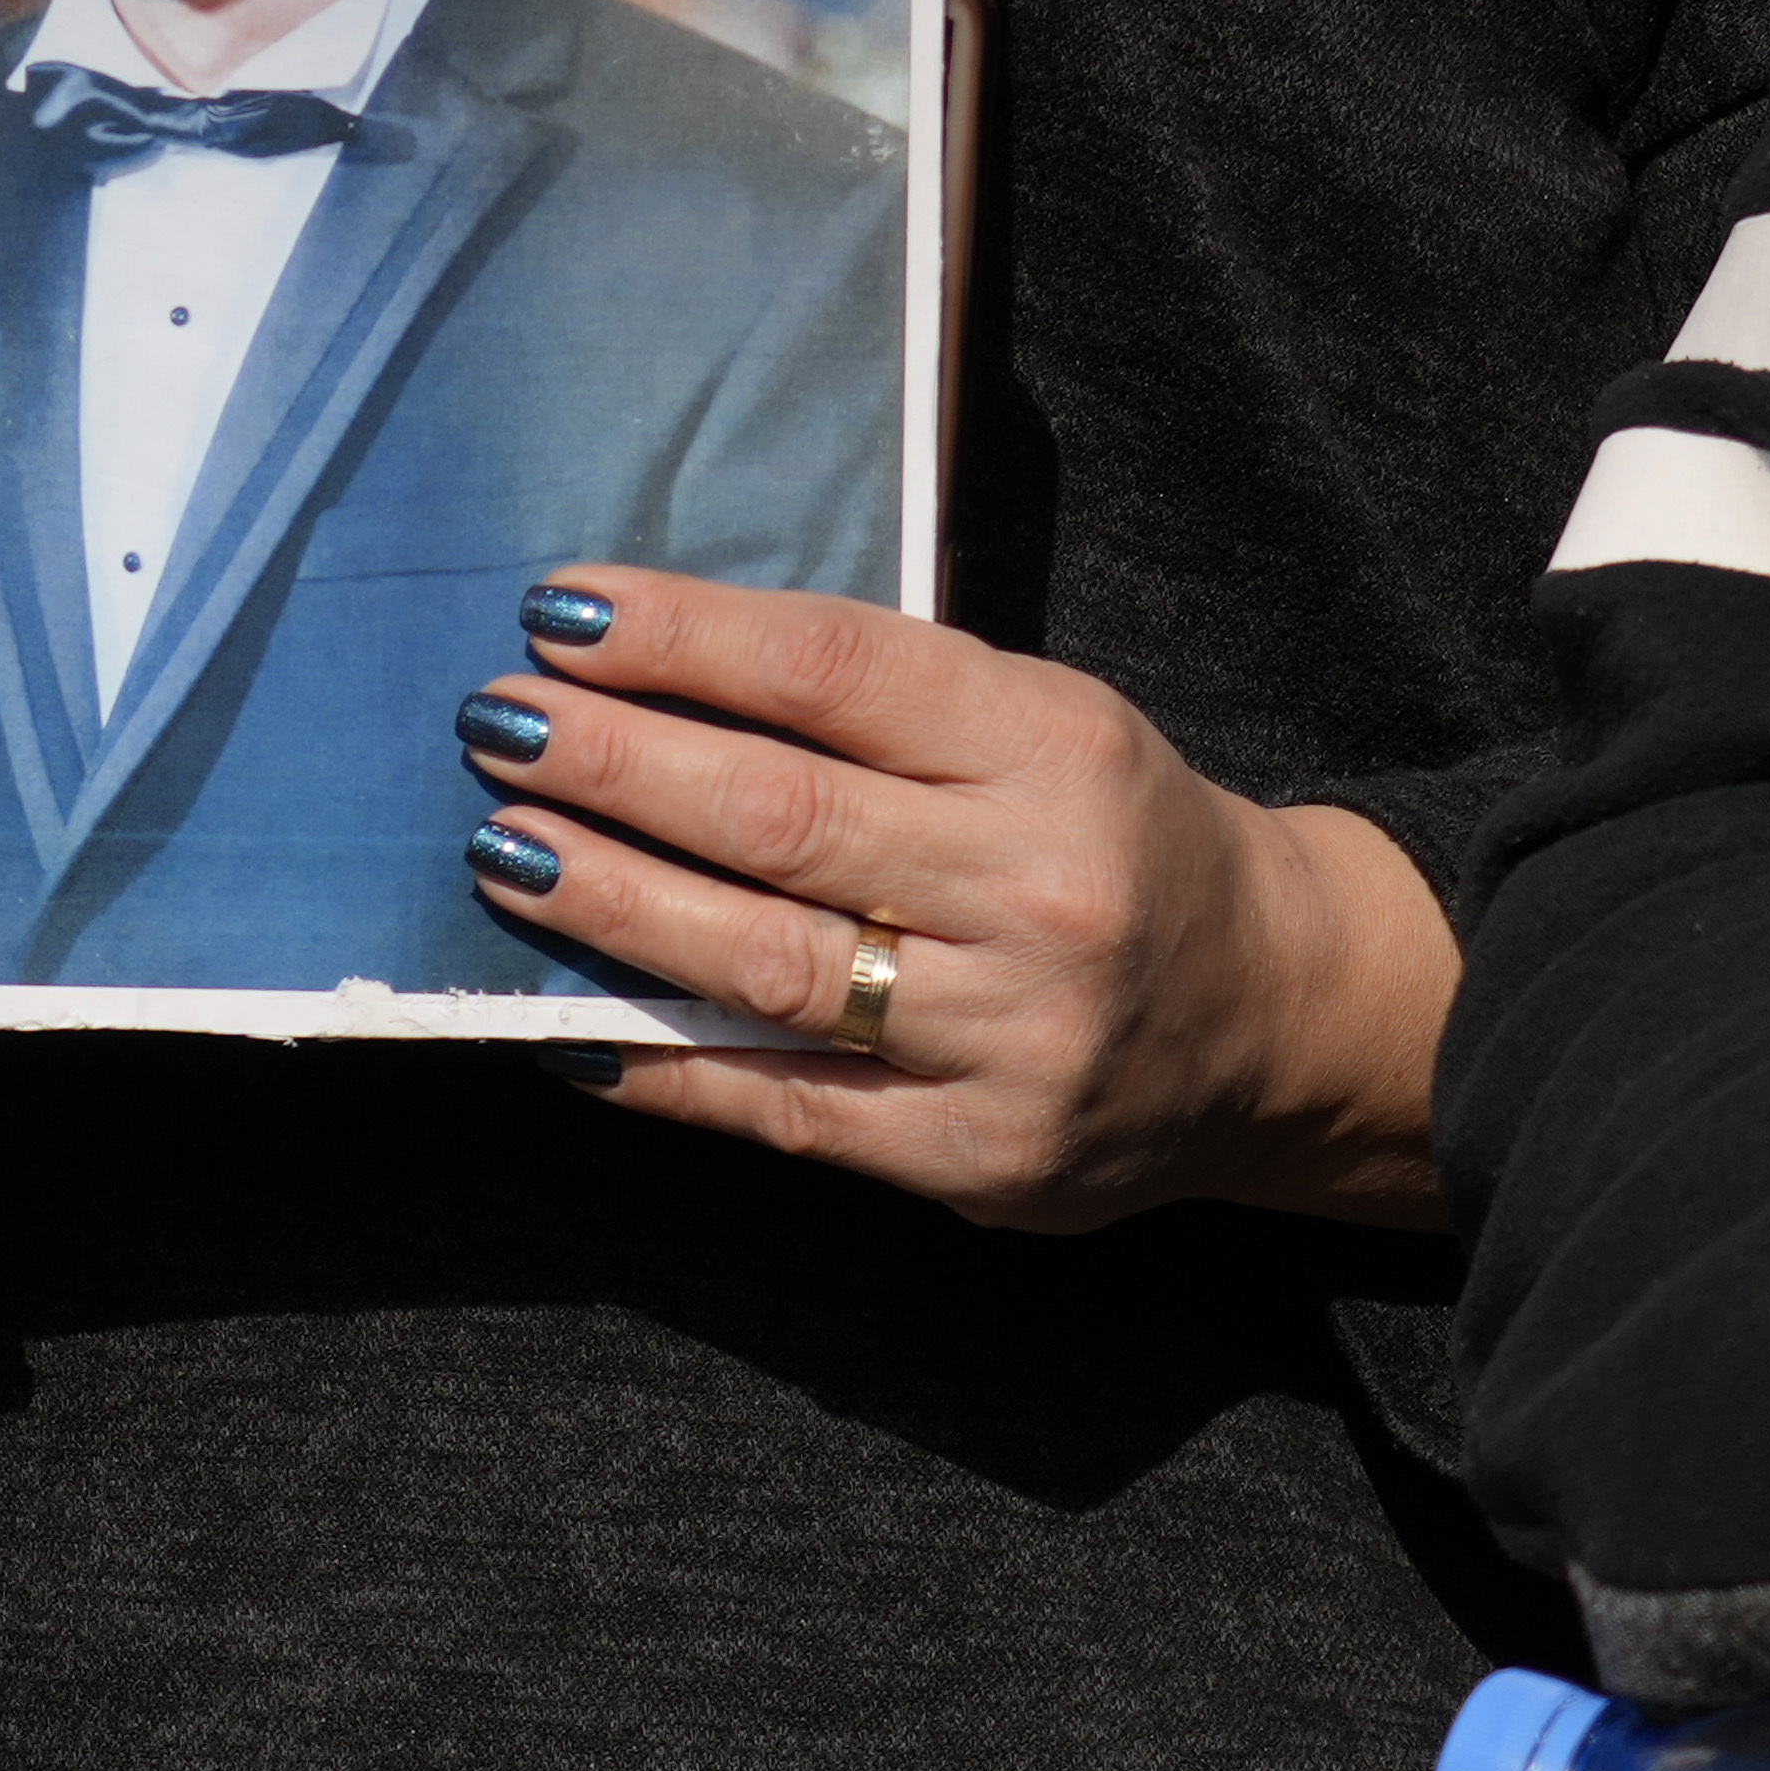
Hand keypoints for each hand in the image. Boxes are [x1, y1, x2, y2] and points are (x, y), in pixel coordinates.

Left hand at [447, 569, 1446, 1230]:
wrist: (1272, 1016)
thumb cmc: (1111, 835)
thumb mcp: (1043, 719)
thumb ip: (878, 702)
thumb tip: (650, 672)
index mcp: (1056, 748)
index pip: (838, 673)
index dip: (688, 638)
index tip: (559, 614)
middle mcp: (1039, 891)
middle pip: (785, 817)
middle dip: (618, 766)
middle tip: (497, 727)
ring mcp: (1010, 1035)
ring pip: (769, 965)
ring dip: (615, 905)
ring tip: (504, 853)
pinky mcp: (977, 1156)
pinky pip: (786, 1106)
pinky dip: (665, 1060)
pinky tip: (567, 1019)